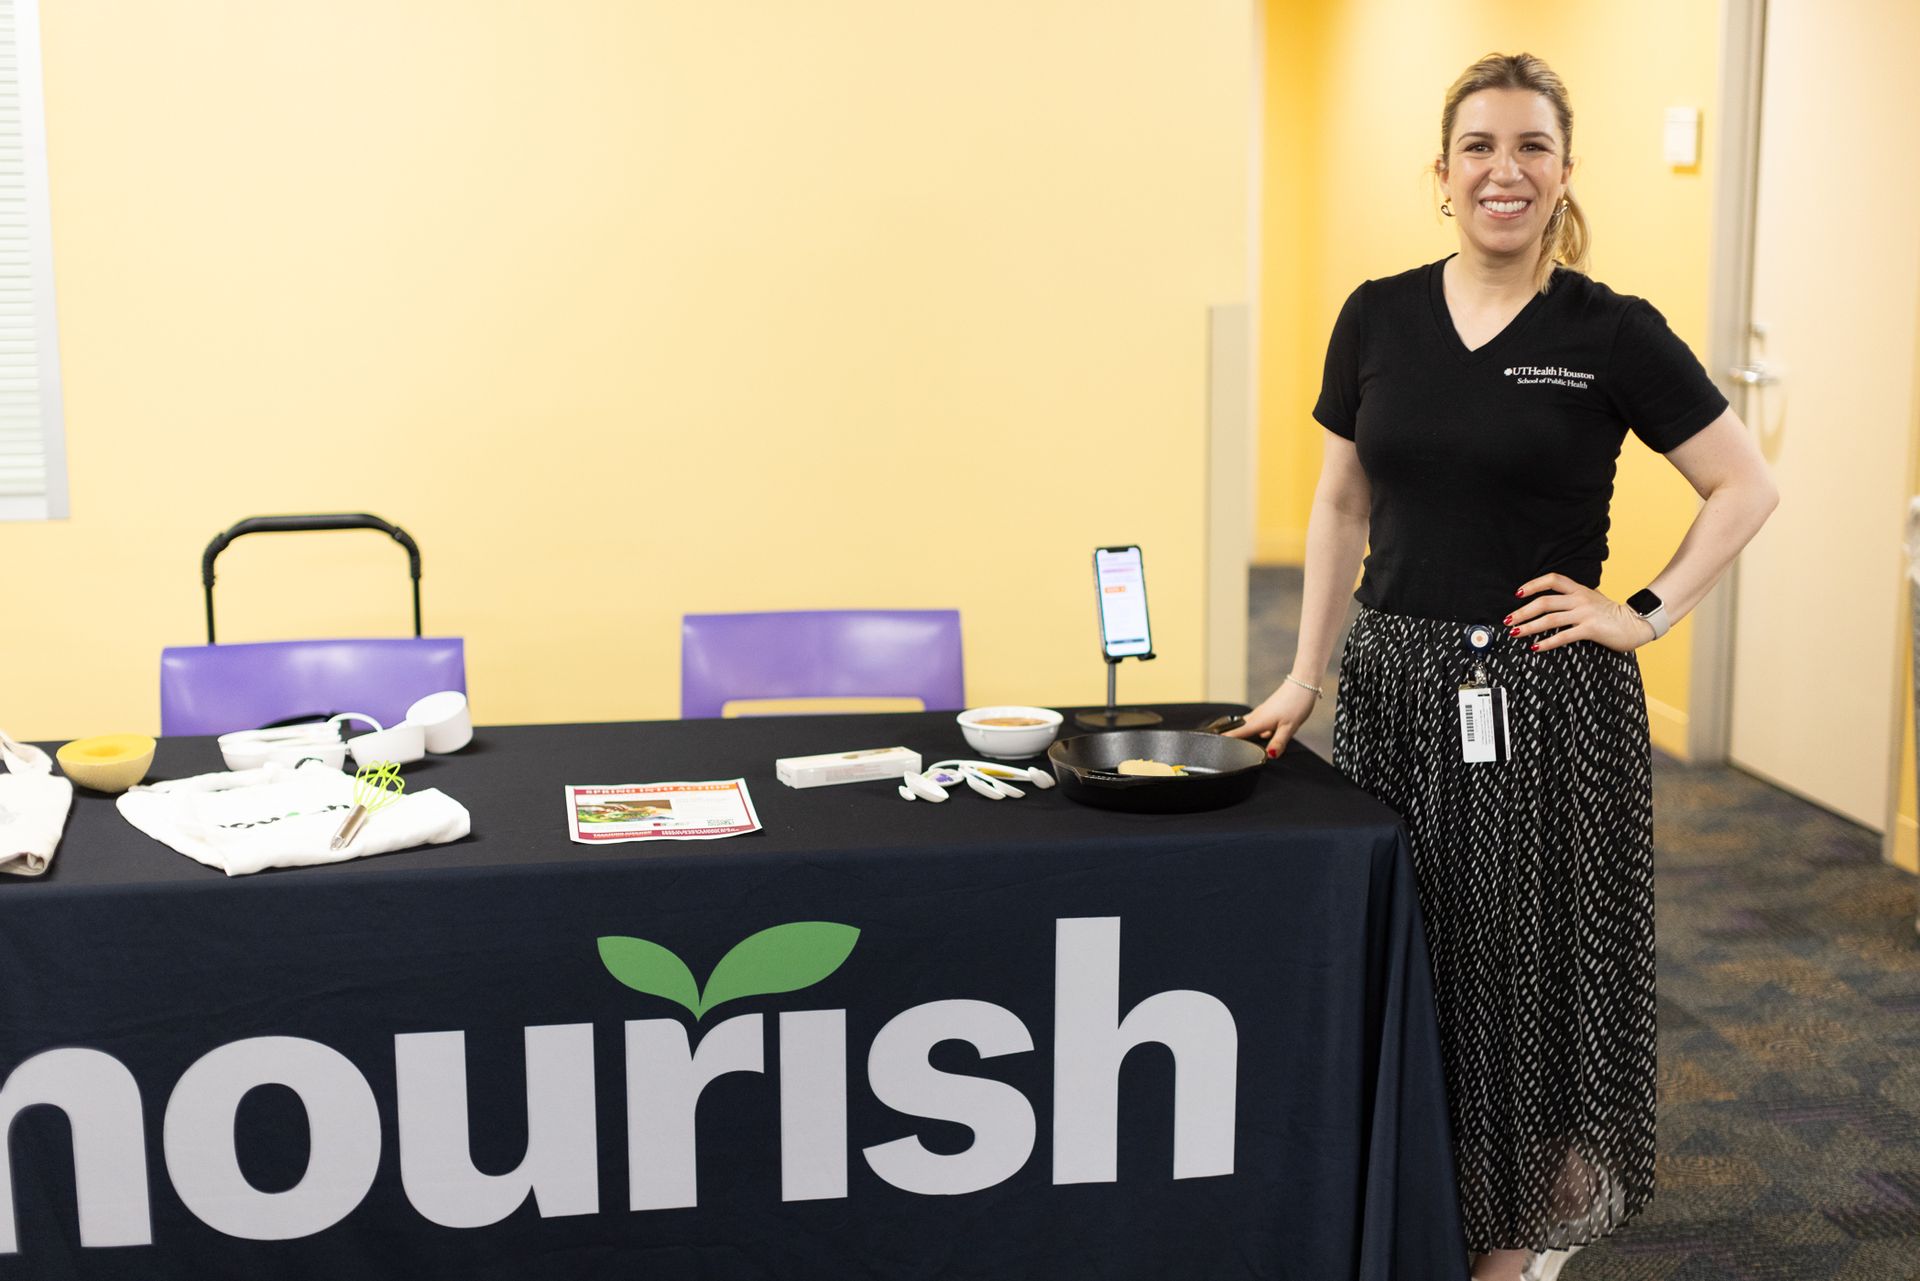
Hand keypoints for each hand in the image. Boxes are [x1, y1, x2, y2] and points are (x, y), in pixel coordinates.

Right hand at [1227, 679, 1319, 756]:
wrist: (1303, 684)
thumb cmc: (1296, 703)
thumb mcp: (1289, 727)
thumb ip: (1278, 742)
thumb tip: (1269, 756)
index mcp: (1258, 722)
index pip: (1236, 733)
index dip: (1224, 740)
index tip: (1213, 746)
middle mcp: (1256, 716)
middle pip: (1239, 729)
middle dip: (1232, 738)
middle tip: (1226, 749)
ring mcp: (1262, 713)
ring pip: (1249, 726)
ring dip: (1246, 735)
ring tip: (1247, 746)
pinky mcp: (1268, 711)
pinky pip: (1258, 723)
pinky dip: (1257, 730)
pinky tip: (1268, 735)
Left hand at [1508, 572, 1656, 652]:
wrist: (1636, 623)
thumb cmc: (1611, 614)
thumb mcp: (1591, 599)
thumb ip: (1574, 598)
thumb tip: (1553, 602)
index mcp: (1579, 590)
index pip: (1553, 579)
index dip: (1533, 584)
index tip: (1518, 593)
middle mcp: (1580, 599)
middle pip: (1544, 601)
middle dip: (1523, 611)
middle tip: (1508, 619)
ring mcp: (1585, 613)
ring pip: (1550, 619)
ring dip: (1529, 627)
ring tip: (1515, 632)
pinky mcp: (1590, 629)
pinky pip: (1563, 636)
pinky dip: (1547, 642)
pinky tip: (1536, 647)